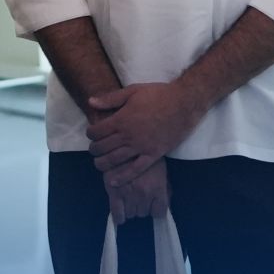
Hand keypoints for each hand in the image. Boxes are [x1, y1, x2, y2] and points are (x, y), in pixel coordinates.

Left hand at [87, 81, 204, 172]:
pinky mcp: (153, 154)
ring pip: (115, 160)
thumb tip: (90, 102)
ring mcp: (141, 147)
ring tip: (99, 164)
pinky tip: (114, 182)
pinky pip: (136, 169)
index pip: (96, 131)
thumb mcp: (133, 91)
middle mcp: (128, 135)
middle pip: (103, 147)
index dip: (90, 133)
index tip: (92, 133)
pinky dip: (123, 177)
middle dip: (94, 149)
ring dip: (102, 163)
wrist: (184, 103)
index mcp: (121, 119)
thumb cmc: (158, 94)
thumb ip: (111, 99)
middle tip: (94, 150)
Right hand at [106, 157, 167, 222]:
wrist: (126, 142)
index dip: (156, 210)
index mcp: (158, 188)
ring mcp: (129, 195)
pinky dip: (119, 217)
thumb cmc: (146, 154)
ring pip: (131, 214)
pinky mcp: (114, 193)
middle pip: (144, 213)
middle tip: (139, 198)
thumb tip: (165, 201)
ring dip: (131, 209)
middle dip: (142, 207)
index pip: (159, 213)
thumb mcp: (161, 168)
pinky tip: (120, 216)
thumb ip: (165, 186)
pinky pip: (117, 213)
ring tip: (129, 200)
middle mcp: (144, 194)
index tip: (153, 206)